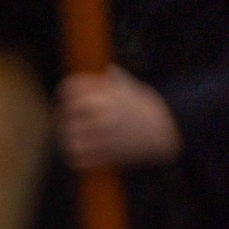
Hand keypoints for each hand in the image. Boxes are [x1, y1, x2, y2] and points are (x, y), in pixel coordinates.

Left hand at [56, 65, 181, 169]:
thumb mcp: (130, 88)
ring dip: (66, 137)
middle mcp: (103, 117)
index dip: (64, 92)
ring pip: (69, 139)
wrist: (166, 129)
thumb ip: (113, 79)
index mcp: (106, 98)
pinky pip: (79, 158)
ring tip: (68, 135)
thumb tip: (105, 69)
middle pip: (65, 115)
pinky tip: (77, 150)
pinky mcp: (106, 155)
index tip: (64, 96)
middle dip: (62, 116)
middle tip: (62, 118)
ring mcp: (104, 138)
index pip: (71, 91)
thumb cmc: (145, 107)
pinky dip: (75, 155)